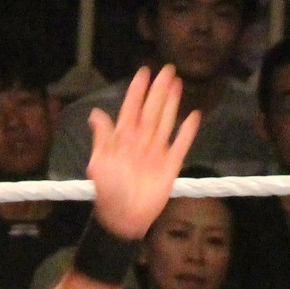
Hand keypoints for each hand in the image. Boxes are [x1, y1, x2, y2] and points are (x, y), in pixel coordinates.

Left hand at [85, 67, 200, 240]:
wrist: (123, 219)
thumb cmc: (108, 192)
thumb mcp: (99, 163)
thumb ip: (101, 138)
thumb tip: (96, 113)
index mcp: (123, 138)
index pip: (131, 108)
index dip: (137, 91)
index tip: (144, 72)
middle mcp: (141, 141)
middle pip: (152, 110)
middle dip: (158, 90)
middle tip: (167, 69)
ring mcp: (157, 152)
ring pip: (166, 121)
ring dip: (172, 103)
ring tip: (177, 83)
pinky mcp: (170, 166)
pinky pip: (181, 145)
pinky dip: (188, 132)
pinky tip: (194, 116)